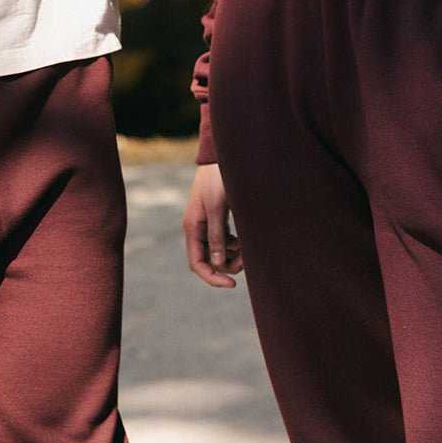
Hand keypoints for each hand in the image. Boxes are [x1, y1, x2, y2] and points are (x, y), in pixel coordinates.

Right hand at [183, 163, 243, 287]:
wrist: (220, 158)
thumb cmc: (217, 180)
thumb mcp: (217, 208)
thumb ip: (216, 236)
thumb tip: (216, 263)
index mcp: (193, 228)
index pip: (197, 264)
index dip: (212, 277)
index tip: (232, 283)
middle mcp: (198, 229)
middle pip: (209, 260)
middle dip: (227, 265)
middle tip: (247, 261)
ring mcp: (207, 224)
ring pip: (219, 251)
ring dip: (233, 255)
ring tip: (248, 248)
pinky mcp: (217, 219)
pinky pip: (225, 241)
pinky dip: (235, 244)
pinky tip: (244, 239)